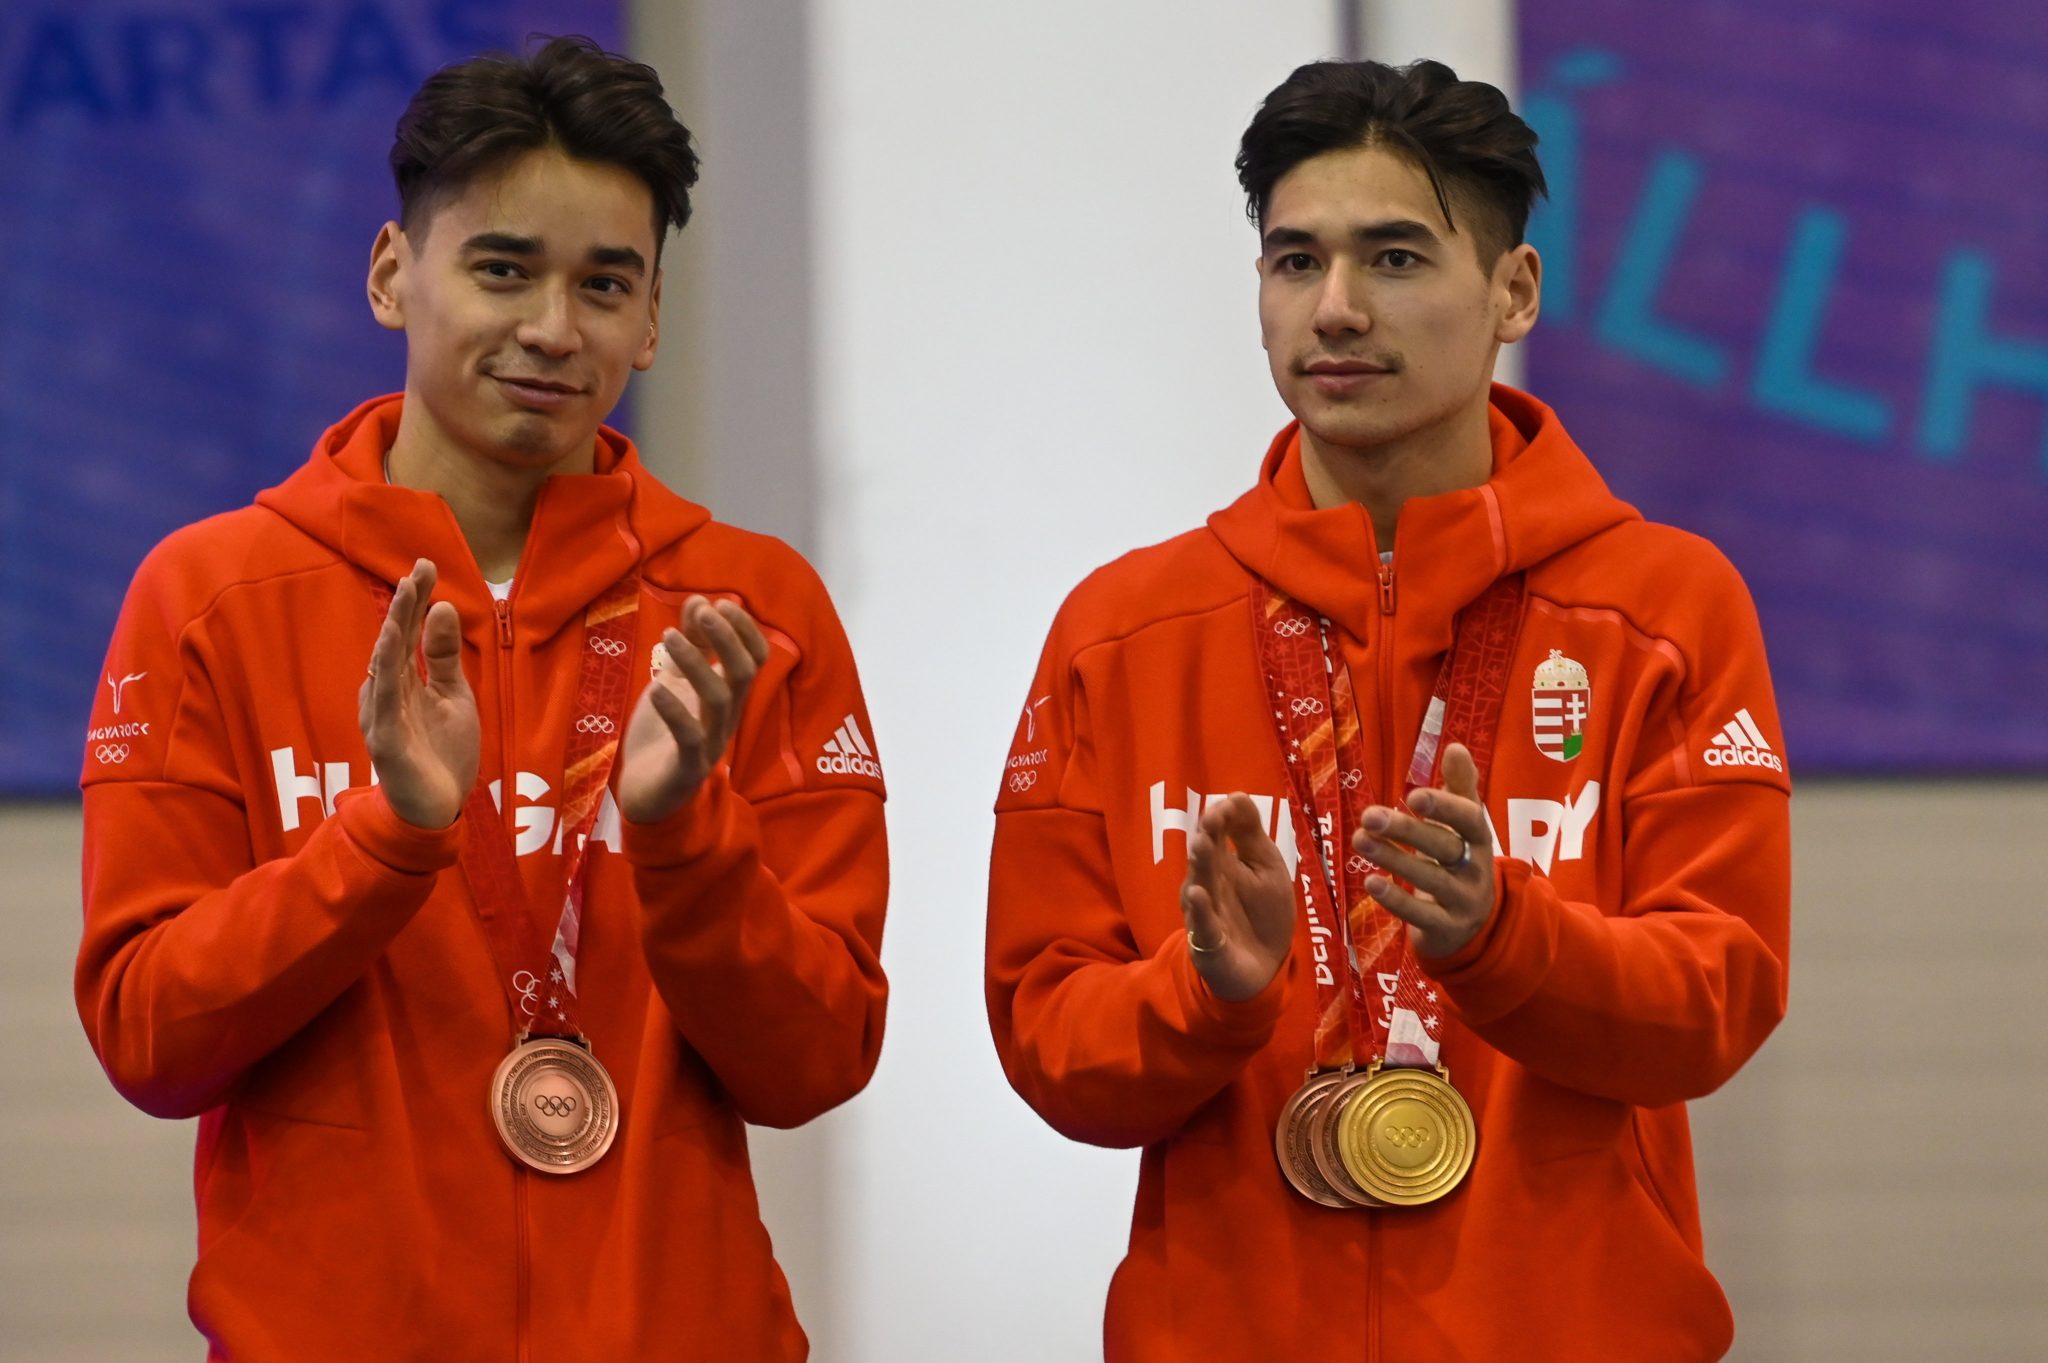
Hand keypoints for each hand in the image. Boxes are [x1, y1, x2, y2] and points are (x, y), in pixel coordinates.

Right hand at [357, 559, 479, 828]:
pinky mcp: (383, 740)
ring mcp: (383, 714)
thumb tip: (442, 606)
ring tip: (404, 596)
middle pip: (395, 641)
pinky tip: (387, 649)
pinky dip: (383, 674)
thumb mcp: (454, 696)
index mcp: (407, 680)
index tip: (426, 565)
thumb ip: (445, 656)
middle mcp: (389, 692)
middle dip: (406, 604)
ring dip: (394, 629)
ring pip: (385, 664)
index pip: (409, 633)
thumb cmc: (442, 753)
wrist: (437, 808)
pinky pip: (381, 703)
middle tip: (417, 568)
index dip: (415, 600)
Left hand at [618, 596, 770, 823]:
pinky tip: (657, 687)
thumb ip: (691, 646)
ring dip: (696, 663)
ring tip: (669, 636)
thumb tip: (700, 601)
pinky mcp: (687, 768)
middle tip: (701, 611)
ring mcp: (710, 744)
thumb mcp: (675, 681)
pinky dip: (675, 710)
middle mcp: (726, 718)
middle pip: (743, 673)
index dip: (743, 629)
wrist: (648, 796)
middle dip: (727, 638)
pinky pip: (690, 737)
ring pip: (717, 699)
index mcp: (728, 697)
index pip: (755, 659)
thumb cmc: (663, 735)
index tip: (720, 603)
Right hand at [1179, 793, 1296, 1001]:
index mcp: (1223, 861)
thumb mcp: (1266, 867)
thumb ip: (1251, 834)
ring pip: (1200, 885)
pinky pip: (1203, 924)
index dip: (1222, 817)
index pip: (1217, 832)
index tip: (1229, 803)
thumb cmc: (1263, 912)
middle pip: (1206, 856)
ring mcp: (1206, 911)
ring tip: (1202, 845)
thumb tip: (1235, 794)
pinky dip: (1200, 910)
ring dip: (1201, 865)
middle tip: (1211, 819)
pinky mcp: (1208, 941)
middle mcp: (1208, 882)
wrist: (1265, 966)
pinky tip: (1197, 894)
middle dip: (1208, 836)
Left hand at [1352, 742, 1494, 958]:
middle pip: (1443, 847)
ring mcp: (1462, 901)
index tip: (1412, 796)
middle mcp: (1475, 869)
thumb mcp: (1465, 827)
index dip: (1443, 807)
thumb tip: (1456, 747)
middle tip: (1369, 816)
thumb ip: (1460, 788)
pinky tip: (1370, 881)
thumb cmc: (1460, 863)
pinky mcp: (1446, 928)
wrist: (1477, 926)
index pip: (1468, 820)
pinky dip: (1395, 899)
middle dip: (1407, 830)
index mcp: (1480, 839)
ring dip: (1392, 859)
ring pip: (1429, 879)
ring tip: (1360, 840)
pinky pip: (1420, 915)